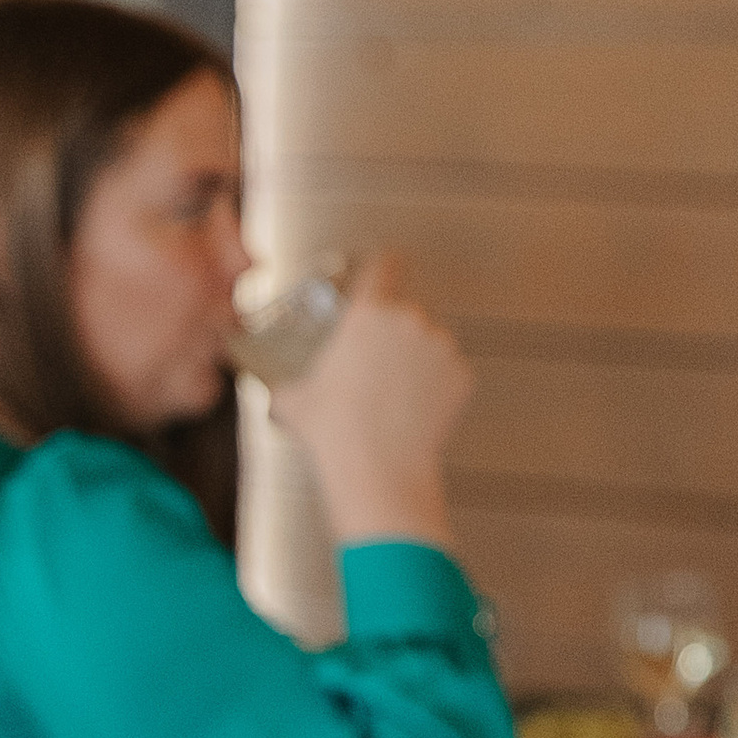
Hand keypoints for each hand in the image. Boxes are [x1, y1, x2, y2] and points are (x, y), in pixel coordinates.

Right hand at [268, 257, 470, 552]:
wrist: (379, 471)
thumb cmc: (335, 434)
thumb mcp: (292, 403)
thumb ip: (286, 386)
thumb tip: (276, 393)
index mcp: (368, 315)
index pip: (383, 266)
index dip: (381, 268)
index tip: (382, 271)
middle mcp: (409, 322)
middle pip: (403, 313)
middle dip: (391, 336)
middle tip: (373, 368)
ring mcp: (441, 348)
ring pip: (427, 344)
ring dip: (414, 361)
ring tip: (391, 397)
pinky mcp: (461, 376)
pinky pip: (447, 373)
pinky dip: (434, 387)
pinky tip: (410, 410)